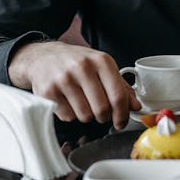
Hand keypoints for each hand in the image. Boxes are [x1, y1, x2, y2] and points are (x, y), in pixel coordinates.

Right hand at [8, 40, 140, 129]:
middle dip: (104, 117)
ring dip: (87, 115)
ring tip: (82, 102)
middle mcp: (82, 68)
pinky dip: (71, 114)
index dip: (122, 114)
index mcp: (101, 61)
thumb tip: (135, 106)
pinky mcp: (48, 92)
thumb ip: (121, 86)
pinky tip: (68, 101)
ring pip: (85, 116)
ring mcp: (63, 80)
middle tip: (101, 113)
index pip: (118, 95)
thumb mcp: (102, 67)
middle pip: (102, 109)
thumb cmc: (77, 62)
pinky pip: (68, 117)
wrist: (44, 56)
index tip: (121, 122)